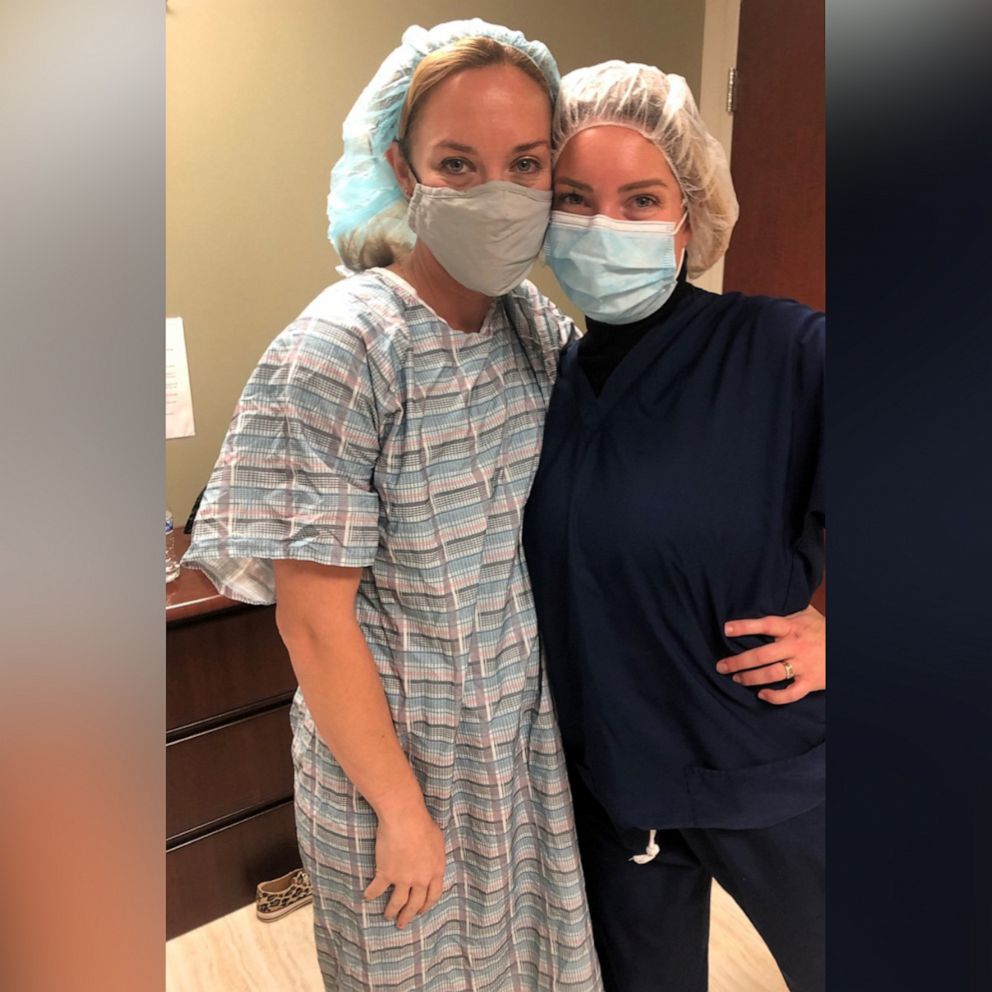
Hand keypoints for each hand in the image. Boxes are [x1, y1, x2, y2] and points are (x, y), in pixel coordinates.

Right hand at [363, 803, 445, 928]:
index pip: (433, 896)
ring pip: (397, 903)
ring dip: (391, 912)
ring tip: (387, 916)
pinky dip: (371, 894)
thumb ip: (435, 856)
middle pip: (415, 904)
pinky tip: (367, 897)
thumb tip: (432, 861)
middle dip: (408, 915)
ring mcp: (403, 879)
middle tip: (403, 923)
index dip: (426, 906)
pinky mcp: (386, 874)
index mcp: (436, 871)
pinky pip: (377, 890)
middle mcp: (421, 879)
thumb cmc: (422, 823)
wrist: (405, 817)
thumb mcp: (437, 840)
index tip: (420, 911)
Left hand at [716, 605, 824, 703]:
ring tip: (736, 679)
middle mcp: (795, 646)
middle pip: (762, 655)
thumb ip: (784, 611)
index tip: (727, 629)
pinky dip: (775, 697)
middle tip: (721, 666)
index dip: (746, 626)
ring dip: (751, 678)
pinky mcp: (810, 682)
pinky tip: (761, 694)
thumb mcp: (805, 615)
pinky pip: (790, 694)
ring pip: (772, 674)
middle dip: (738, 662)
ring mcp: (803, 665)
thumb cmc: (820, 629)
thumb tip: (761, 597)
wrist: (846, 647)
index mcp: (792, 627)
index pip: (766, 625)